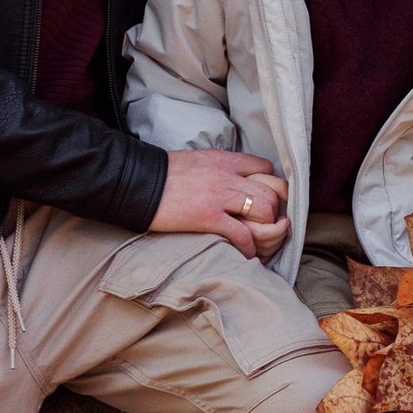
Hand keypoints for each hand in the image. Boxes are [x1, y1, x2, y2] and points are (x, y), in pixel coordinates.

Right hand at [150, 150, 286, 260]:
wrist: (137, 182)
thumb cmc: (162, 173)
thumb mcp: (197, 160)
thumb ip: (218, 168)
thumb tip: (230, 178)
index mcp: (224, 160)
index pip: (264, 166)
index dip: (271, 183)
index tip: (267, 197)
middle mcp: (227, 176)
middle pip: (271, 191)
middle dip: (275, 210)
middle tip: (269, 223)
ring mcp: (219, 196)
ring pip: (264, 210)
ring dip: (267, 228)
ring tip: (260, 238)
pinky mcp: (208, 217)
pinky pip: (242, 233)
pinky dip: (249, 247)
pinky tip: (246, 253)